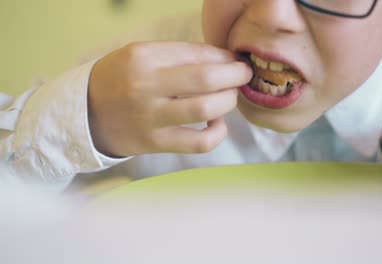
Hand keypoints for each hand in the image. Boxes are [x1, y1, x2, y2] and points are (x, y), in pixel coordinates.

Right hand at [88, 42, 251, 156]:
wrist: (86, 114)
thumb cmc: (120, 80)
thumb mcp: (141, 56)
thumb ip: (179, 56)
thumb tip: (224, 59)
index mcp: (143, 57)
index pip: (197, 53)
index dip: (224, 57)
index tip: (233, 61)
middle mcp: (146, 86)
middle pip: (206, 78)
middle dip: (236, 75)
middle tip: (243, 75)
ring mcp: (151, 117)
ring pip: (206, 108)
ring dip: (228, 101)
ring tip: (228, 98)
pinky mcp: (156, 143)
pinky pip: (199, 143)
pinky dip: (217, 133)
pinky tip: (217, 124)